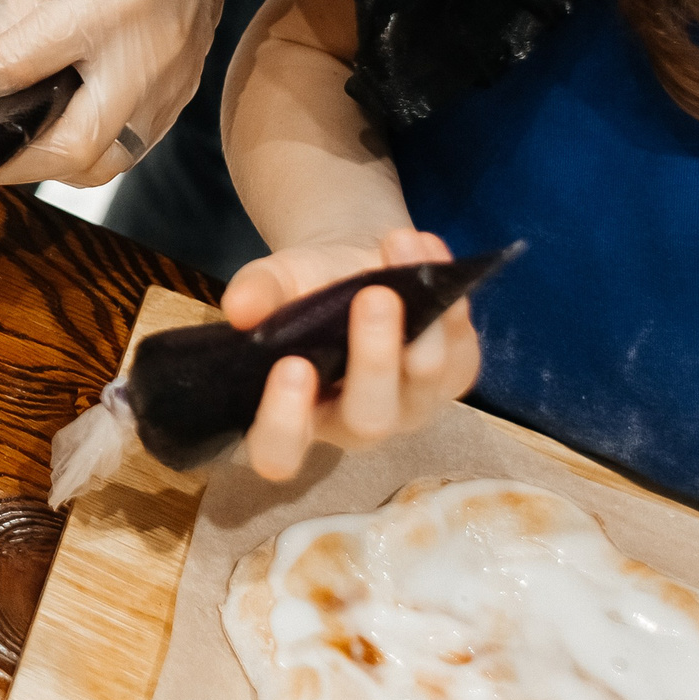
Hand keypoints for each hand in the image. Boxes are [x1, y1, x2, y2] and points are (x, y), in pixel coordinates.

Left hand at [0, 0, 281, 186]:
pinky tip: (23, 140)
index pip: (12, 66)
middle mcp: (148, 53)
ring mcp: (172, 81)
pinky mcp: (178, 95)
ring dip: (28, 170)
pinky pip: (119, 149)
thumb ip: (8, 5)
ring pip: (97, 162)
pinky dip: (66, 155)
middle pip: (69, 145)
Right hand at [227, 229, 481, 480]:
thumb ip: (257, 292)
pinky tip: (426, 251)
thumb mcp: (274, 280)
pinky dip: (449, 299)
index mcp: (295, 417)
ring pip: (425, 382)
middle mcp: (354, 425)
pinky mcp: (453, 379)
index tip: (292, 365)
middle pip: (370, 419)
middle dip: (375, 358)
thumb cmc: (304, 288)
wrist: (355, 266)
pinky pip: (460, 350)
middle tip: (374, 296)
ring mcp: (410, 407)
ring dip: (420, 316)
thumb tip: (238, 307)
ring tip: (400, 246)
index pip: (280, 453)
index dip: (285, 422)